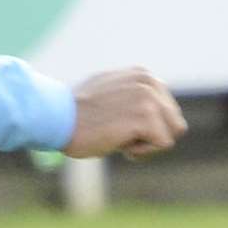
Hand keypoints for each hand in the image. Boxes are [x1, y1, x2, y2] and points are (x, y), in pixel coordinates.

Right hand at [66, 67, 187, 158]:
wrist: (53, 118)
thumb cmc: (75, 113)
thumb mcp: (109, 92)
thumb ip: (132, 94)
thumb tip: (148, 108)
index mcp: (144, 76)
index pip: (167, 109)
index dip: (147, 126)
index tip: (120, 125)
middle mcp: (150, 82)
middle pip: (174, 123)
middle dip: (151, 136)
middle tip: (119, 134)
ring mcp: (150, 98)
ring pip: (171, 134)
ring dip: (147, 144)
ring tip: (118, 136)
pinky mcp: (146, 117)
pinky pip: (163, 144)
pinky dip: (142, 151)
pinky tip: (118, 143)